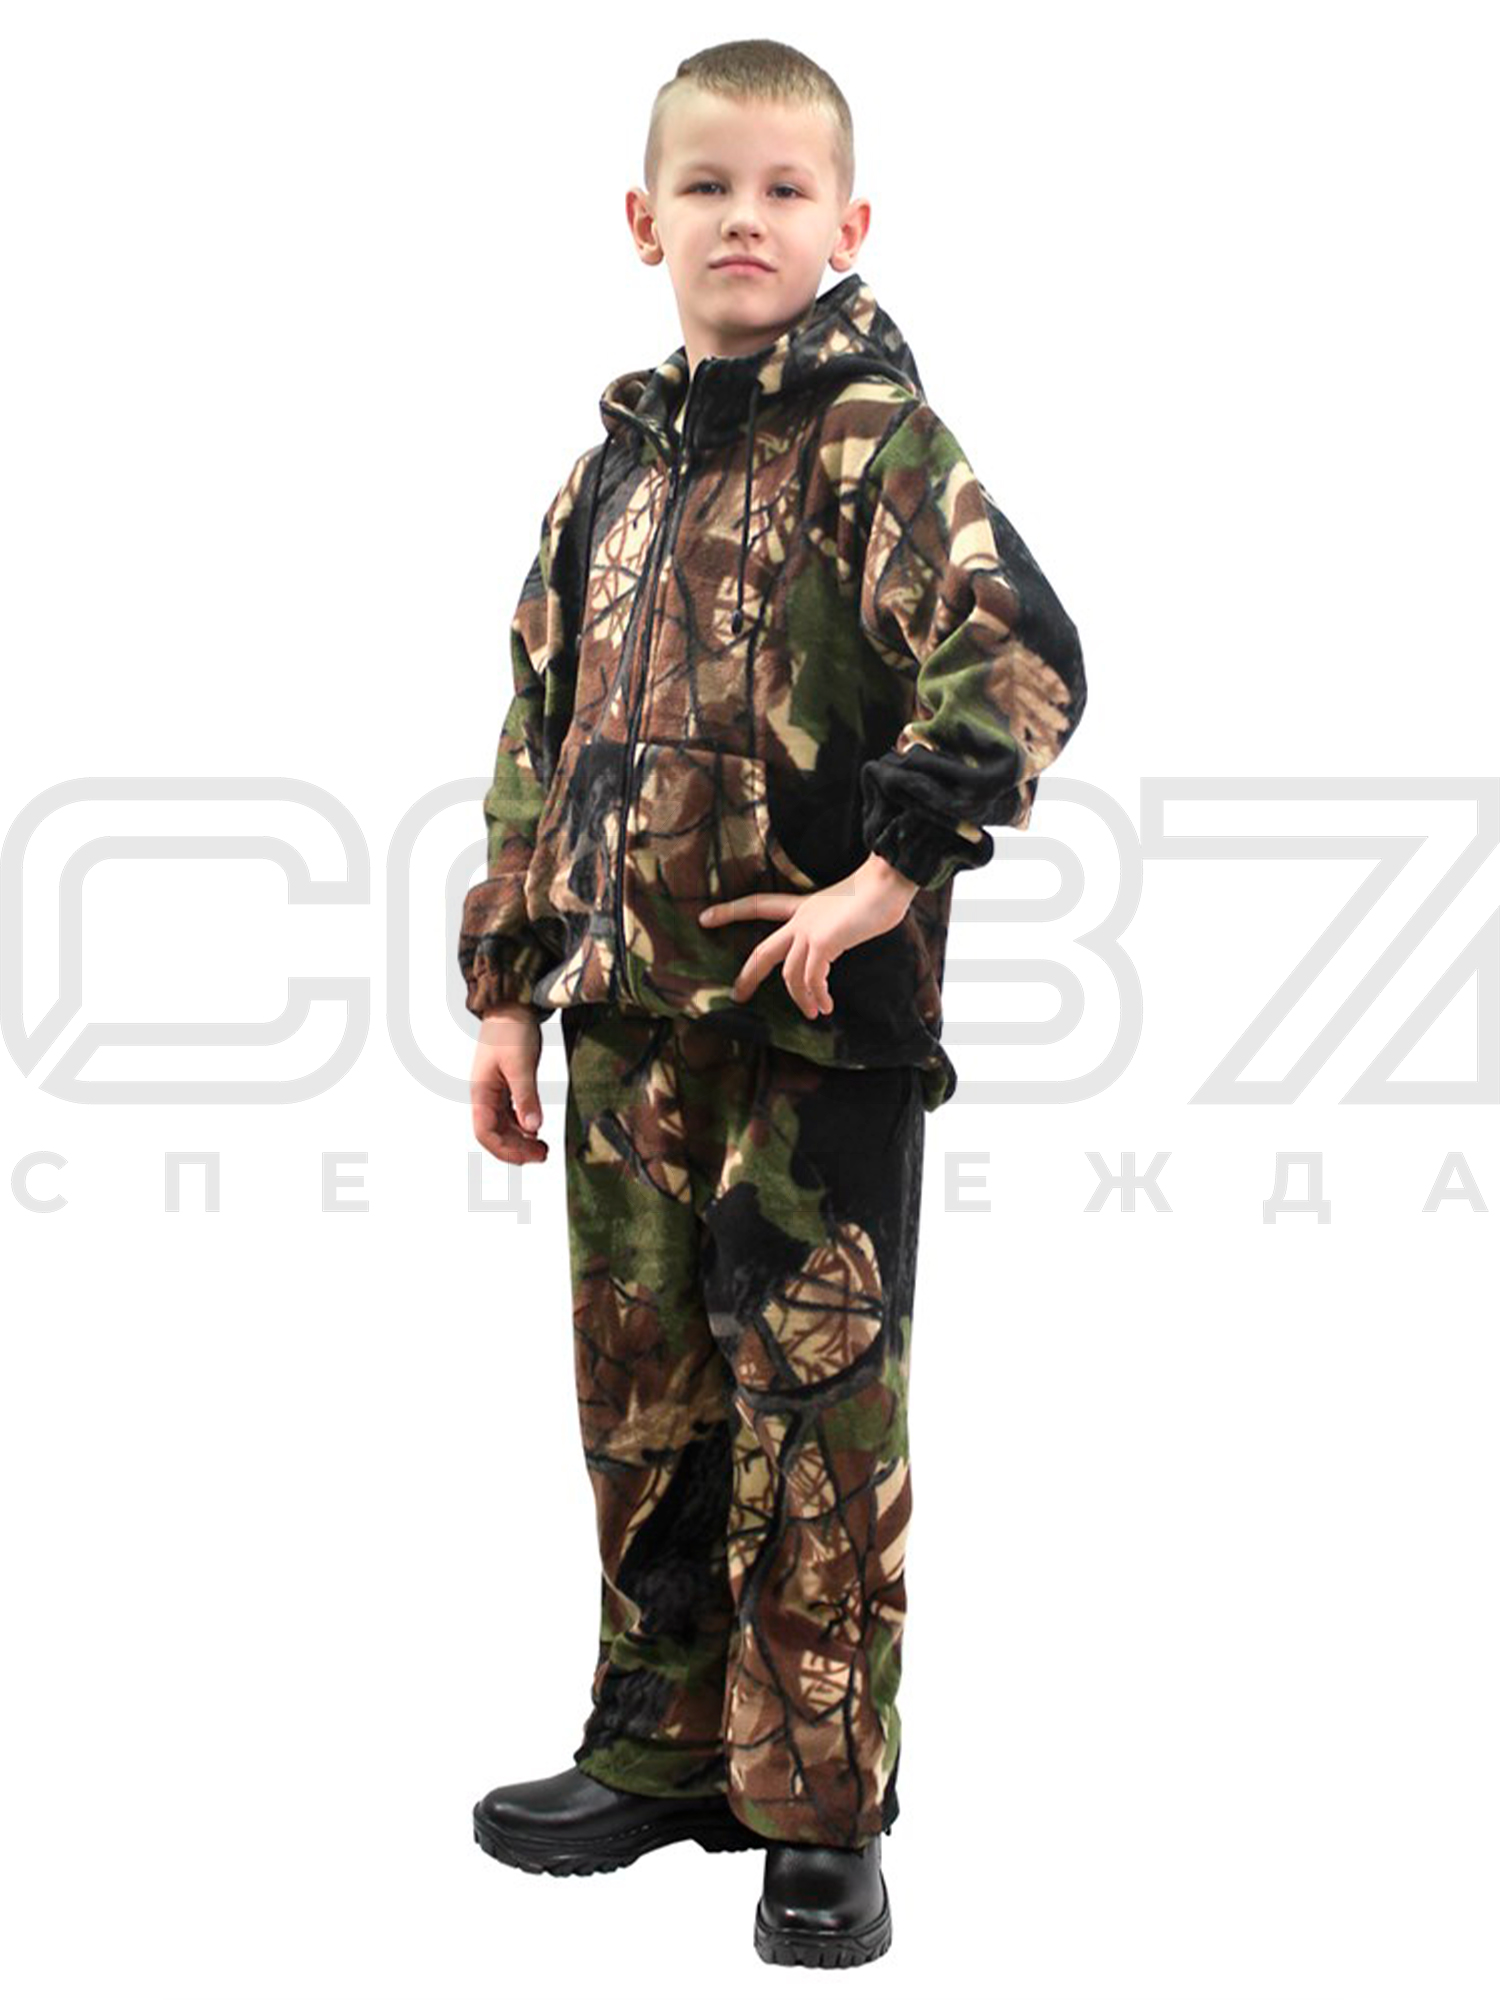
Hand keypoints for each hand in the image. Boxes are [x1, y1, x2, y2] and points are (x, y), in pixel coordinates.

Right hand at [470, 1002, 548, 1164]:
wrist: (513, 1005)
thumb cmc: (512, 1030)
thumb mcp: (520, 1064)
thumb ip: (526, 1097)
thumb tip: (532, 1128)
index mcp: (481, 1091)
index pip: (485, 1132)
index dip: (504, 1149)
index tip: (529, 1155)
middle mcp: (485, 1095)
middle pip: (494, 1133)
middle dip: (515, 1149)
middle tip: (542, 1156)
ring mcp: (495, 1091)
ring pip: (503, 1126)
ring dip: (520, 1140)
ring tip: (543, 1149)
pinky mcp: (507, 1085)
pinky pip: (511, 1114)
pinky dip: (523, 1126)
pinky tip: (536, 1131)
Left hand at [697, 854, 919, 1018]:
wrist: (887, 882)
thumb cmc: (876, 893)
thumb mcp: (847, 911)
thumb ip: (835, 928)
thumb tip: (836, 947)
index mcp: (803, 908)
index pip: (758, 906)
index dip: (730, 911)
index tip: (705, 918)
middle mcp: (800, 920)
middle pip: (763, 951)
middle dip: (748, 975)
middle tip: (738, 996)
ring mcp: (809, 930)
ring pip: (790, 974)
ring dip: (800, 997)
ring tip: (812, 1012)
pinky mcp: (823, 943)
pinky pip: (812, 978)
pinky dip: (817, 995)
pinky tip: (826, 1005)